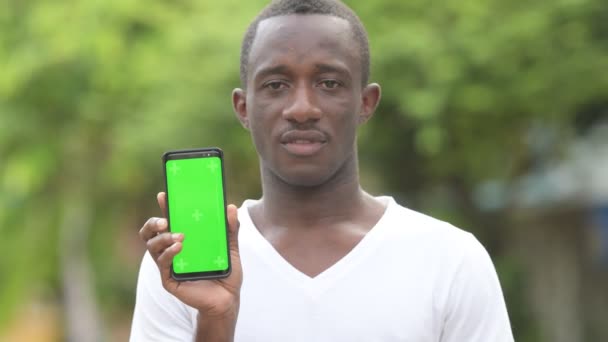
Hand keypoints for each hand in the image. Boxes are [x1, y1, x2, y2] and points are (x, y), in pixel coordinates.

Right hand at [139, 192, 242, 318]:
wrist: (227, 299)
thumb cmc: (225, 272)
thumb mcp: (231, 248)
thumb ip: (231, 229)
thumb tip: (231, 207)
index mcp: (182, 238)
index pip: (168, 220)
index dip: (164, 207)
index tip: (164, 194)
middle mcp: (171, 250)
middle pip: (150, 232)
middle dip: (153, 222)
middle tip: (165, 220)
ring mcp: (168, 265)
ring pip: (152, 246)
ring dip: (162, 238)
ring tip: (179, 235)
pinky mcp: (169, 280)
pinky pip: (162, 264)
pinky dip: (168, 253)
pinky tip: (178, 247)